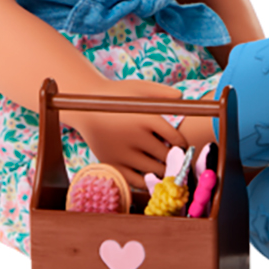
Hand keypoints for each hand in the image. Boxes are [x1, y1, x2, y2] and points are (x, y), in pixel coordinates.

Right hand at [67, 80, 187, 189]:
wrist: (84, 105)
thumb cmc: (116, 95)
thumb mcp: (138, 88)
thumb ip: (162, 93)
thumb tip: (182, 97)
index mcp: (146, 118)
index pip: (175, 138)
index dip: (183, 144)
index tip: (184, 146)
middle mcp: (136, 137)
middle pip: (166, 156)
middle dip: (175, 159)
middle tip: (179, 160)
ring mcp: (123, 152)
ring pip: (153, 169)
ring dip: (164, 170)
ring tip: (167, 167)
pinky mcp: (112, 162)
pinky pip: (135, 180)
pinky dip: (146, 181)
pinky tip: (150, 175)